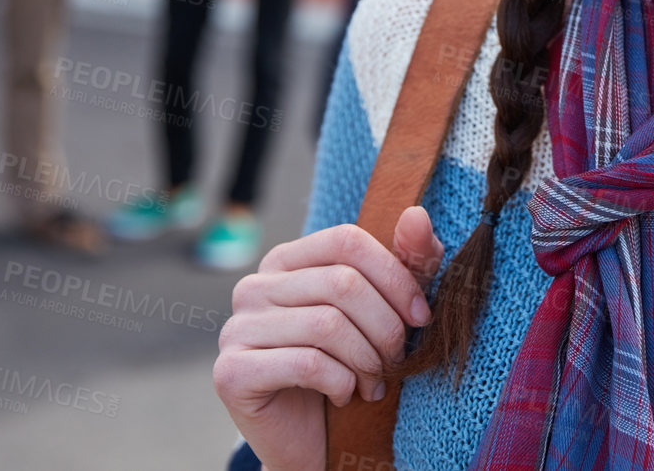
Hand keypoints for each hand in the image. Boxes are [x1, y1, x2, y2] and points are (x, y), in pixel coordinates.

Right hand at [213, 207, 444, 470]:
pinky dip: (341, 382)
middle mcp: (254, 286)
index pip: (347, 241)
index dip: (395, 276)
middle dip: (386, 328)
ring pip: (327, 325)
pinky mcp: (232, 372)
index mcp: (286, 260)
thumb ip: (408, 262)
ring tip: (374, 382)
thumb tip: (417, 214)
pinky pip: (306, 363)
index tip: (421, 317)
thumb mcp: (388, 310)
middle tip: (396, 360)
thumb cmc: (350, 366)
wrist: (310, 439)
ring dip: (367, 360)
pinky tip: (345, 394)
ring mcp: (236, 328)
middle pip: (342, 284)